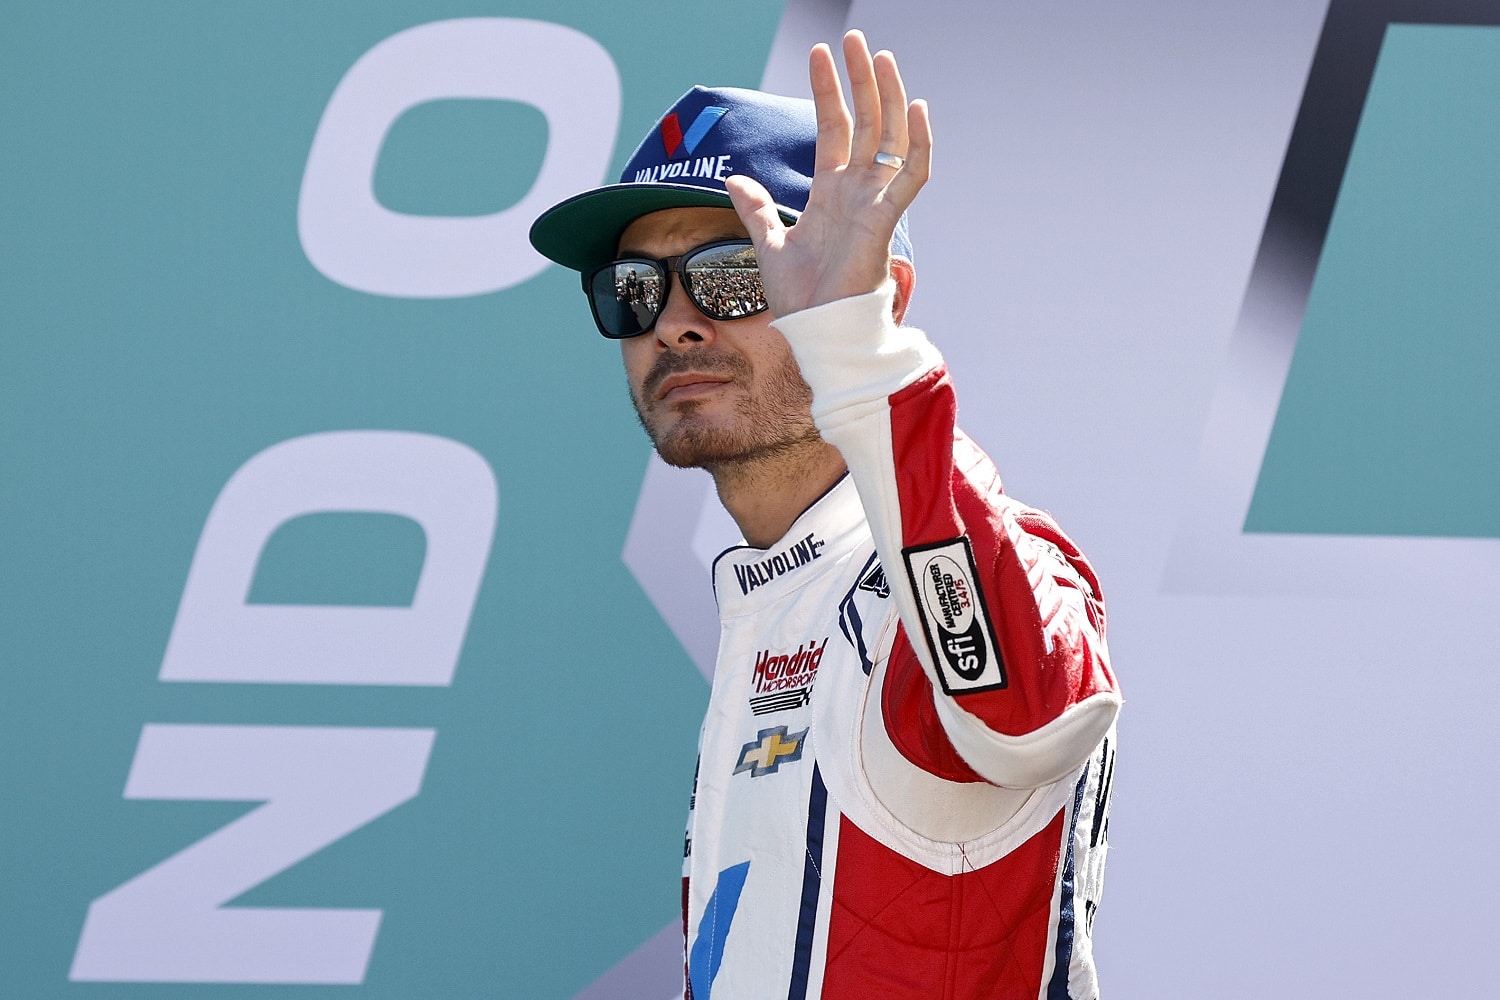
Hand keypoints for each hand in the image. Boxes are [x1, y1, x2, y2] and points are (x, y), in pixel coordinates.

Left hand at [725, 30, 930, 317]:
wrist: (814, 332)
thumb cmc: (799, 298)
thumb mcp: (768, 244)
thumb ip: (755, 209)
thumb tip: (732, 178)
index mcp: (831, 192)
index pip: (833, 128)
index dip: (828, 91)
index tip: (820, 53)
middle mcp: (857, 192)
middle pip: (865, 122)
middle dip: (860, 80)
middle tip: (855, 39)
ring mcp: (874, 203)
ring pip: (889, 138)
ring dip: (887, 96)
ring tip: (881, 56)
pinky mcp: (884, 221)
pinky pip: (911, 177)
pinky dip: (918, 144)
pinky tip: (915, 108)